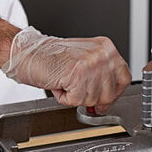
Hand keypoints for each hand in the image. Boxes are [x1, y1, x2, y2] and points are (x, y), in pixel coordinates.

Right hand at [2, 27, 130, 112]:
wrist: (27, 52)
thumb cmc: (51, 58)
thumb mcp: (85, 61)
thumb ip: (101, 78)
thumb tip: (107, 102)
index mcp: (106, 48)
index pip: (124, 78)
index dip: (113, 94)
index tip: (103, 100)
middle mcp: (102, 54)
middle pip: (109, 94)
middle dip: (91, 97)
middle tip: (75, 86)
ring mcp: (91, 64)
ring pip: (92, 99)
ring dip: (75, 96)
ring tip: (65, 80)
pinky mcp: (77, 75)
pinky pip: (76, 100)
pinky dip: (64, 98)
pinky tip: (59, 83)